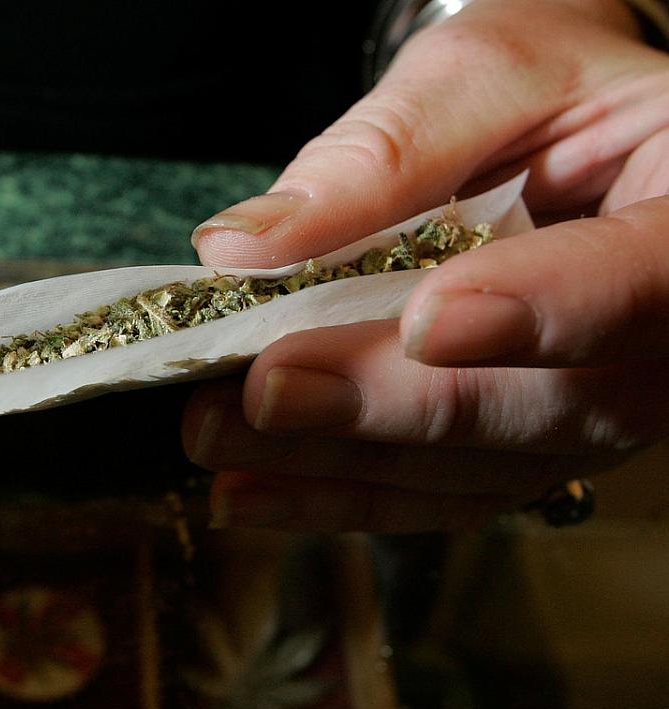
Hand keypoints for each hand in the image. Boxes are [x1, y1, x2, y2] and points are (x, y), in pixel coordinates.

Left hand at [183, 0, 668, 530]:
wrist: (570, 128)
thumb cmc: (549, 83)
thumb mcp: (482, 76)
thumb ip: (381, 155)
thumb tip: (246, 245)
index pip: (649, 280)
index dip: (544, 311)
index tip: (427, 322)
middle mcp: (668, 332)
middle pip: (560, 402)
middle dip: (400, 407)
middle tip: (268, 394)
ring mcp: (604, 399)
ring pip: (490, 467)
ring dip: (344, 464)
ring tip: (221, 438)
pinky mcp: (532, 439)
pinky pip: (449, 489)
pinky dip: (343, 495)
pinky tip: (249, 488)